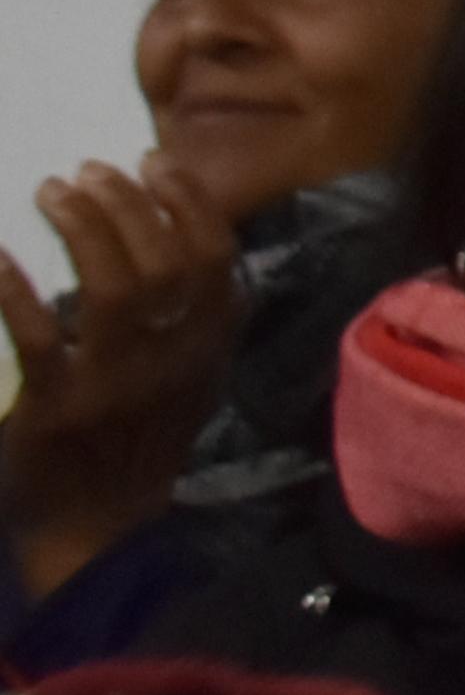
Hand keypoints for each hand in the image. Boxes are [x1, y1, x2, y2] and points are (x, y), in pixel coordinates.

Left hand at [2, 158, 242, 597]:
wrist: (97, 533)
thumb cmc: (139, 445)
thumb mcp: (191, 380)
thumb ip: (192, 319)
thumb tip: (170, 231)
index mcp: (208, 350)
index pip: (214, 258)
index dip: (188, 202)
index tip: (153, 161)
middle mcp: (172, 362)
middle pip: (161, 262)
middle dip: (125, 204)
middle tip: (86, 170)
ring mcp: (116, 386)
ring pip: (111, 288)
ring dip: (82, 229)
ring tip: (52, 191)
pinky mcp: (59, 410)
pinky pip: (39, 337)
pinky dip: (15, 291)